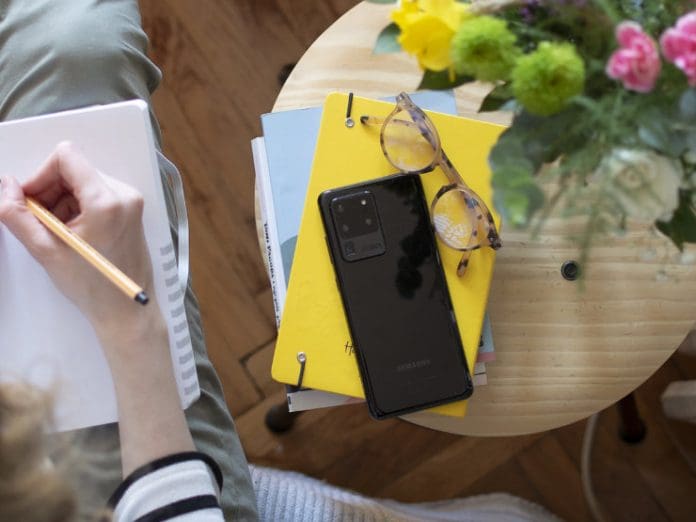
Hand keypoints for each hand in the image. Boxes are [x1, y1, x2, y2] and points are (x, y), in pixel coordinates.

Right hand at [0, 142, 160, 348]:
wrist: (126, 310)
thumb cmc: (93, 287)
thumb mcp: (46, 250)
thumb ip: (17, 214)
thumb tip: (6, 186)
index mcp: (106, 201)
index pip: (66, 156)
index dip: (40, 175)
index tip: (30, 200)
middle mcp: (124, 195)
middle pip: (73, 169)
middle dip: (49, 191)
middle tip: (41, 223)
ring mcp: (130, 202)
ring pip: (82, 181)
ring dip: (61, 202)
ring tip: (59, 234)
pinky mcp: (130, 210)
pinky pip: (95, 193)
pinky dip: (76, 207)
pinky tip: (73, 233)